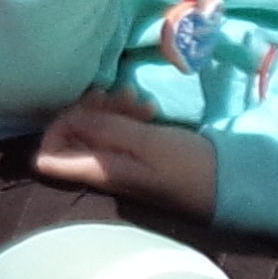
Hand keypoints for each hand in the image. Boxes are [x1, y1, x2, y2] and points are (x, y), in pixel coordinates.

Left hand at [32, 93, 217, 216]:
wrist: (230, 184)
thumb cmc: (189, 166)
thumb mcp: (148, 143)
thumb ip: (106, 129)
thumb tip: (67, 120)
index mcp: (98, 172)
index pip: (46, 158)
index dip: (56, 128)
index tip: (84, 108)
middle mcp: (102, 171)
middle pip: (71, 138)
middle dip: (88, 110)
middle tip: (117, 94)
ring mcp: (118, 165)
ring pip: (95, 131)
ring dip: (111, 109)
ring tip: (139, 99)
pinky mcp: (137, 157)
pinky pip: (117, 134)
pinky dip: (127, 117)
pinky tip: (148, 108)